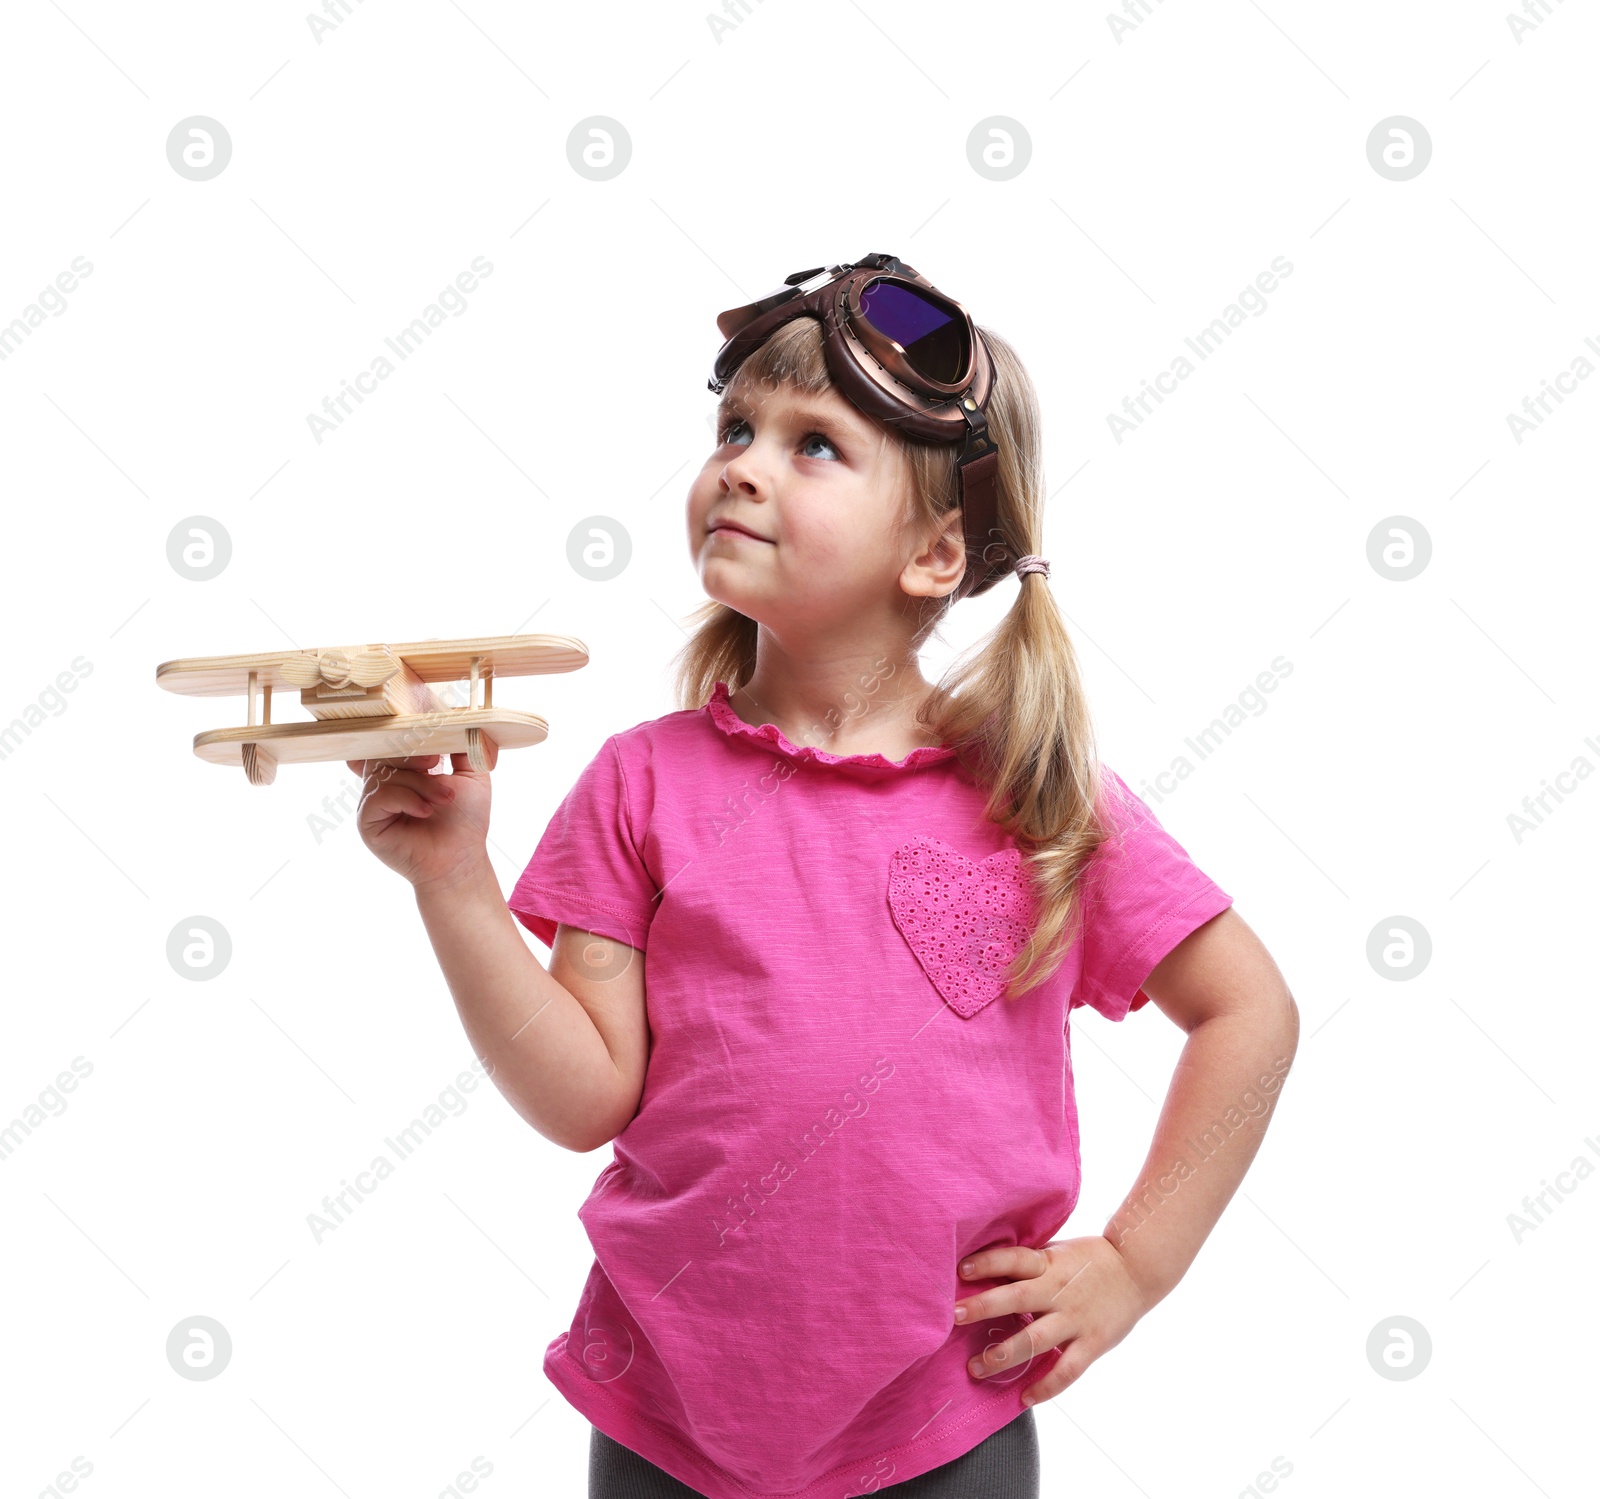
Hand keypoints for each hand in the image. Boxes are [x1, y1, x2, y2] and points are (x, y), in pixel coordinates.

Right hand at [343, 741, 498, 893]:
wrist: (462, 859)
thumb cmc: (465, 820)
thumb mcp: (471, 774)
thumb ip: (463, 746)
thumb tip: (460, 717)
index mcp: (404, 770)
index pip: (393, 740)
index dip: (405, 733)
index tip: (427, 732)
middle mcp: (384, 783)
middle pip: (384, 751)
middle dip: (412, 754)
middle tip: (435, 763)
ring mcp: (373, 802)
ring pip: (384, 773)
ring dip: (420, 783)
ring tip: (444, 799)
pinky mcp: (367, 822)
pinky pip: (378, 796)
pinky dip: (406, 799)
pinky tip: (425, 812)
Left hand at [952, 1235, 1152, 1407]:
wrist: (1137, 1268)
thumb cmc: (1087, 1260)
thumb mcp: (1056, 1253)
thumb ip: (1028, 1266)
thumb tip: (985, 1273)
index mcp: (1048, 1263)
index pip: (1013, 1259)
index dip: (987, 1262)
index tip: (960, 1270)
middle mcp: (1058, 1290)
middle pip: (1017, 1298)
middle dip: (984, 1307)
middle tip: (954, 1316)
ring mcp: (1075, 1319)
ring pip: (1036, 1340)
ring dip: (1004, 1354)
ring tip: (977, 1367)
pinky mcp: (1093, 1343)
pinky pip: (1066, 1371)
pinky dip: (1045, 1387)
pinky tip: (1023, 1399)